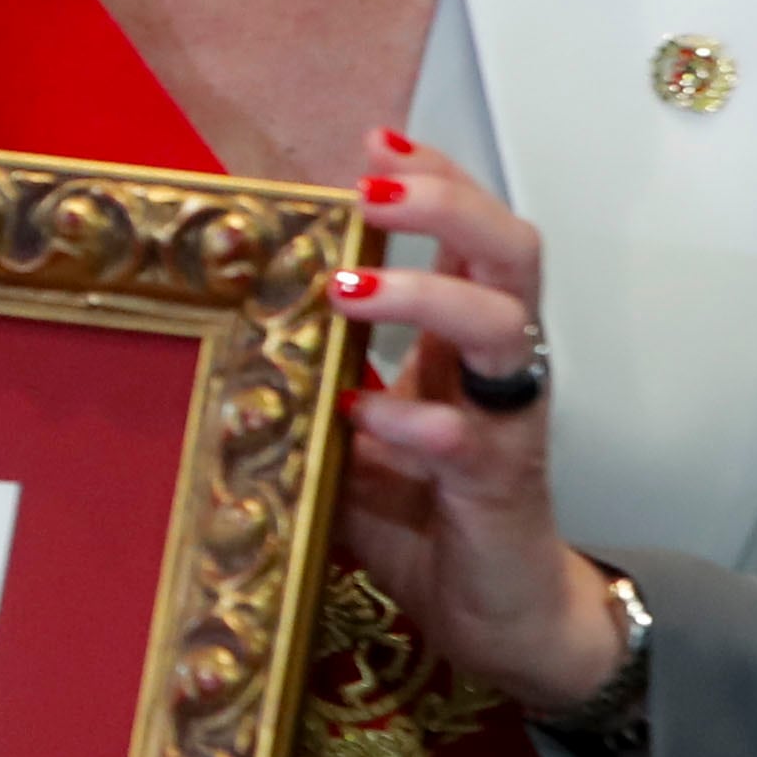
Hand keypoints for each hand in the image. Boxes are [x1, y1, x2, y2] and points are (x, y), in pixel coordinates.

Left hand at [327, 129, 626, 716]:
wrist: (506, 620)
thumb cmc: (432, 521)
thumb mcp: (359, 440)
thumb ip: (326, 382)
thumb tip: (244, 329)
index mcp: (469, 344)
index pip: (473, 231)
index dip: (436, 176)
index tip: (374, 136)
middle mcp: (502, 370)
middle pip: (511, 251)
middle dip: (447, 203)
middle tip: (371, 187)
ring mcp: (507, 426)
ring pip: (505, 328)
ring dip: (426, 294)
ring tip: (348, 284)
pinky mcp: (500, 492)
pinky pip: (469, 442)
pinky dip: (415, 422)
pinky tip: (364, 411)